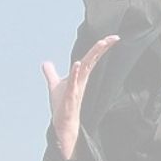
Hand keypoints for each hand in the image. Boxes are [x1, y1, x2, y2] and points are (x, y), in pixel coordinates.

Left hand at [49, 34, 111, 160]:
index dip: (100, 47)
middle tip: (115, 37)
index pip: (91, 58)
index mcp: (80, 76)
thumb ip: (51, 73)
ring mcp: (77, 87)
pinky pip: (74, 82)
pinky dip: (75, 73)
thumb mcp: (54, 85)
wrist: (63, 123)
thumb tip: (46, 63)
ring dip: (92, 56)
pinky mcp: (70, 96)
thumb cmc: (62, 105)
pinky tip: (77, 63)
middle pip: (92, 60)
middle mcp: (81, 80)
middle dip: (102, 48)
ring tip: (101, 44)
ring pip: (86, 69)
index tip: (111, 37)